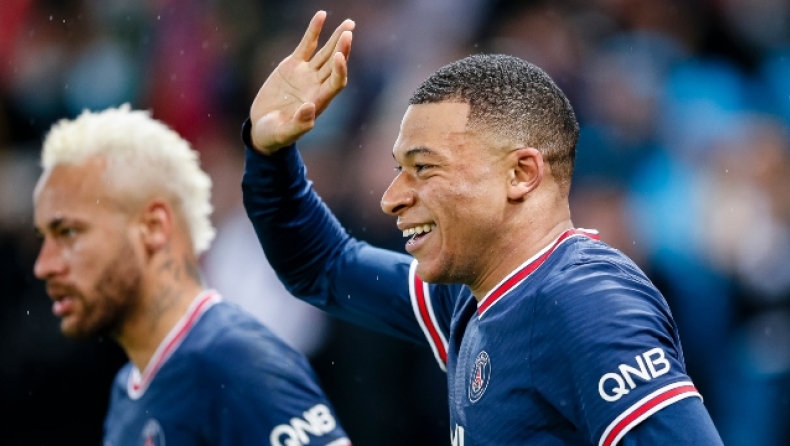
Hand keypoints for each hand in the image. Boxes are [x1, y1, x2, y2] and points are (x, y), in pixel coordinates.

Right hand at [250, 11, 354, 154]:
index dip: (340, 69)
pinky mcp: (294, 66)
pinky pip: (307, 45)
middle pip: (335, 64)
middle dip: (343, 48)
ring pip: (326, 53)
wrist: (263, 129)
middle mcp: (317, 85)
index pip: (336, 82)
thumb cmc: (275, 135)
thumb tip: (310, 108)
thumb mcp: (284, 133)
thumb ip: (298, 124)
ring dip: (337, 38)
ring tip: (349, 24)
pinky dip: (314, 31)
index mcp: (319, 101)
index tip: (340, 56)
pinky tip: (321, 16)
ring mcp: (307, 74)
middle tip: (349, 31)